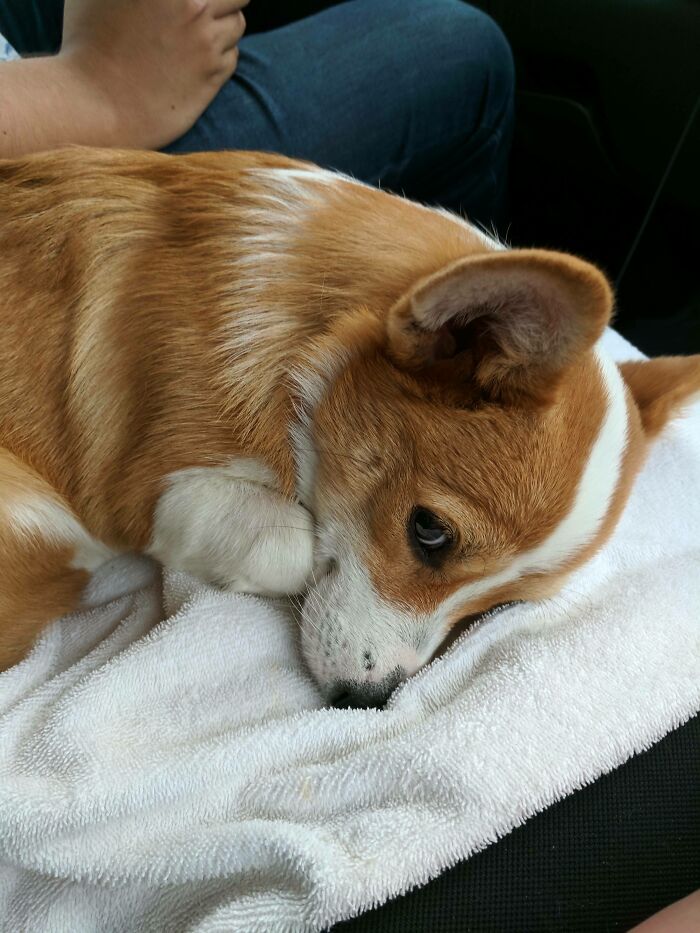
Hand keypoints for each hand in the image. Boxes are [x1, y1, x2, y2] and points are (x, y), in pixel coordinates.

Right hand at [60, 0, 248, 148]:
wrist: (94, 104)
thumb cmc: (86, 42)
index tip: (195, 6)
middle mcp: (193, 2)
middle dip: (222, 2)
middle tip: (199, 16)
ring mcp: (205, 39)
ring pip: (237, 24)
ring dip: (222, 28)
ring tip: (193, 41)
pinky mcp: (212, 73)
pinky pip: (232, 56)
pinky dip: (220, 57)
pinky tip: (193, 65)